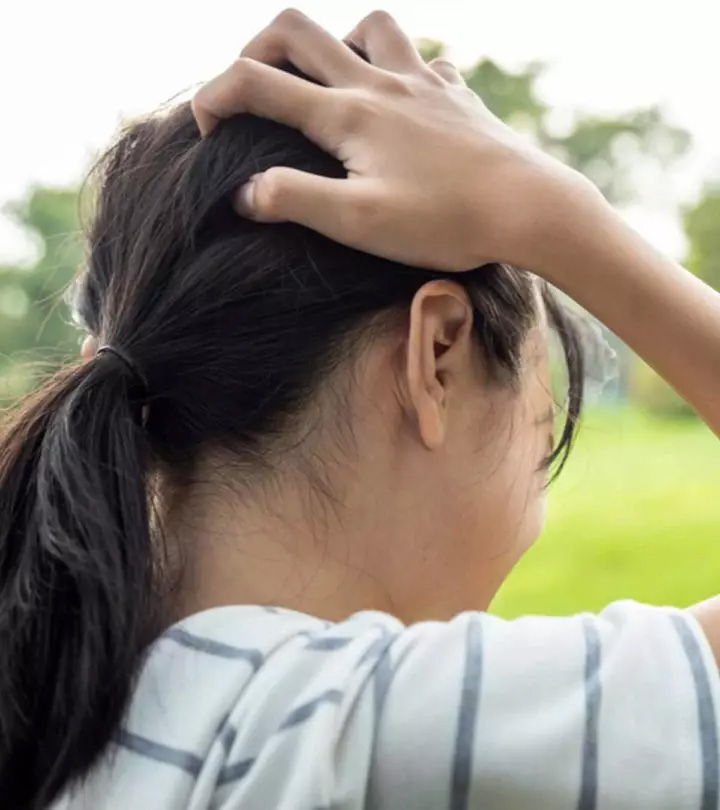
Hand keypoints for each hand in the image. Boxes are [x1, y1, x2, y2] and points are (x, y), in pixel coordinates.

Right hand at [192, 9, 598, 271]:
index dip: (213, 97)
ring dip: (336, 42)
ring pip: (369, 26)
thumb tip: (244, 192)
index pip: (256, 84)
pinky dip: (399, 66)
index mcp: (346, 114)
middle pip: (297, 30)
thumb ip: (294, 200)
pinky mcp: (456, 95)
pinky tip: (402, 96)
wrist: (529, 208)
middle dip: (254, 49)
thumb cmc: (444, 221)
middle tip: (247, 87)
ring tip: (329, 82)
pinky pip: (423, 58)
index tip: (202, 129)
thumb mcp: (358, 222)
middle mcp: (379, 83)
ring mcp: (421, 82)